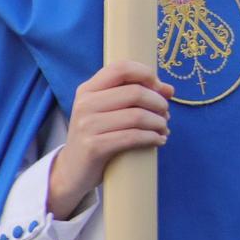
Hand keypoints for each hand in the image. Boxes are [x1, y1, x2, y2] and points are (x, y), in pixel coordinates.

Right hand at [46, 63, 174, 219]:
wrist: (71, 171)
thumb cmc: (95, 138)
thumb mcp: (104, 112)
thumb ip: (130, 96)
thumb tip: (169, 90)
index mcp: (87, 90)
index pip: (121, 68)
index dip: (147, 74)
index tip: (160, 89)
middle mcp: (84, 104)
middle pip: (135, 92)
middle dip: (159, 103)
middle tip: (166, 115)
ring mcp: (87, 126)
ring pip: (137, 116)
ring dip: (159, 122)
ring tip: (164, 129)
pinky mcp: (94, 147)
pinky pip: (132, 137)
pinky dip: (152, 138)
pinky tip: (159, 140)